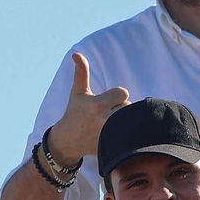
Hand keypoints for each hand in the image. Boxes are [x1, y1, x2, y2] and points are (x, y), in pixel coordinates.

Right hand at [47, 52, 128, 166]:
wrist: (68, 141)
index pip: (123, 93)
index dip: (118, 96)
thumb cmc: (75, 112)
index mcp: (96, 105)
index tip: (109, 100)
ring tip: (112, 122)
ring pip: (131, 121)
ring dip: (125, 120)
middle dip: (122, 108)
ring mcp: (108, 135)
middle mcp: (103, 120)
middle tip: (110, 112)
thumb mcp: (78, 92)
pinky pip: (130, 136)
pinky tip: (116, 132)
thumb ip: (81, 73)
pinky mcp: (112, 145)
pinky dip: (127, 133)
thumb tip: (76, 53)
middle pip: (129, 107)